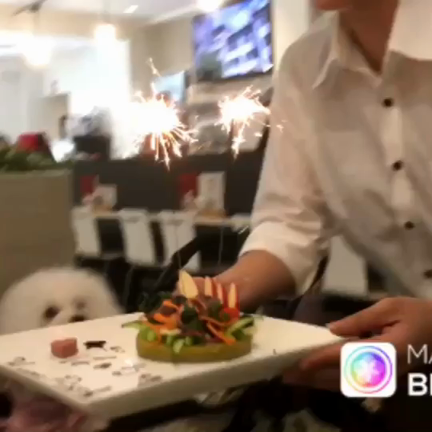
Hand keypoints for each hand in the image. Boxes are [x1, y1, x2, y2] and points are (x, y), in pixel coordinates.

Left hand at [284, 297, 431, 388]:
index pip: (347, 356)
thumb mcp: (389, 307)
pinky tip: (316, 377)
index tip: (300, 363)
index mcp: (385, 350)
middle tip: (286, 374)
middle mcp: (382, 368)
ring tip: (295, 378)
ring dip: (319, 381)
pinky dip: (332, 381)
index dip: (322, 360)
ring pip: (346, 383)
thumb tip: (332, 329)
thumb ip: (360, 320)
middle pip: (342, 376)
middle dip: (313, 376)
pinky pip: (353, 381)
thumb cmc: (417, 314)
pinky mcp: (381, 376)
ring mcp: (382, 376)